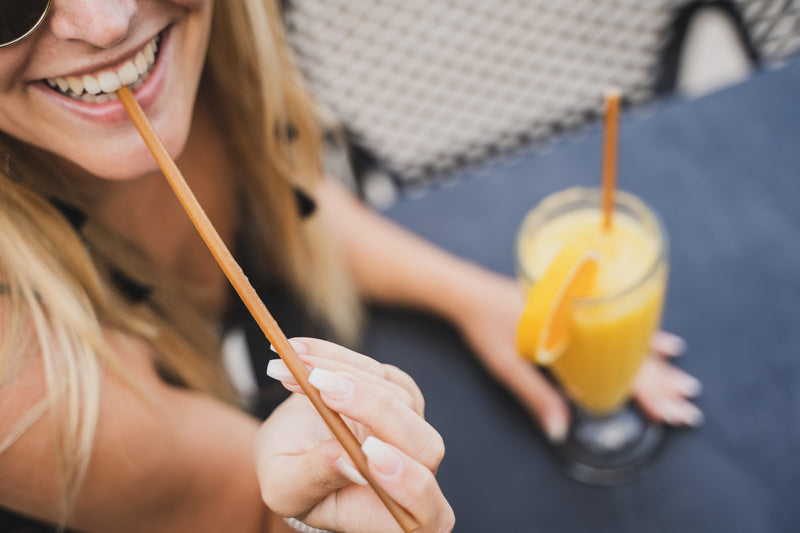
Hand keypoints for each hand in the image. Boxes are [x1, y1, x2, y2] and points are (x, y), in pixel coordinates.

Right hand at [255, 338, 454, 532]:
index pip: (430, 514)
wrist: (289, 448)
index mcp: (392, 516)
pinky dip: (339, 358)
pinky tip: (303, 354)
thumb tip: (345, 458)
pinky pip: (380, 371)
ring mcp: (412, 431)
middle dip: (375, 410)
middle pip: (424, 445)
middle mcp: (415, 475)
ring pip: (400, 397)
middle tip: (325, 389)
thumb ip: (315, 478)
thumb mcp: (285, 487)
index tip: (369, 451)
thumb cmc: (289, 480)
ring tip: (296, 369)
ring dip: (345, 375)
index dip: (409, 482)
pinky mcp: (400, 394)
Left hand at [450, 270, 702, 442]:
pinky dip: (643, 337)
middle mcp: (586, 319)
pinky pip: (621, 323)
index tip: (674, 413)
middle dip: (663, 384)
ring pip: (631, 340)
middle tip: (690, 407)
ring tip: (685, 382)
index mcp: (573, 334)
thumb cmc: (485, 326)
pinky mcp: (580, 308)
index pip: (621, 369)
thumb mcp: (508, 365)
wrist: (467, 291)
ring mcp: (585, 312)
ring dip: (658, 364)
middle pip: (633, 355)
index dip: (650, 393)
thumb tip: (560, 431)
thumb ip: (536, 397)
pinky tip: (664, 344)